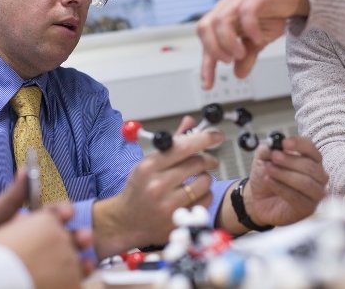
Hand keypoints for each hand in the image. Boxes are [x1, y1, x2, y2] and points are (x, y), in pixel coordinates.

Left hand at [0, 170, 93, 288]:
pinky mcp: (46, 281)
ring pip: (70, 259)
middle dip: (79, 235)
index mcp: (30, 226)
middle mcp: (40, 245)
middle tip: (84, 237)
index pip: (53, 215)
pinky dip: (76, 277)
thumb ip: (9, 199)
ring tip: (85, 262)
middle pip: (67, 238)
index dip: (63, 211)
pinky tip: (80, 275)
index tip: (68, 213)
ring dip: (82, 257)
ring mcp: (44, 265)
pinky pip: (66, 279)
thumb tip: (25, 169)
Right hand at [92, 121, 222, 256]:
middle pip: (197, 163)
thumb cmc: (139, 188)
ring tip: (197, 179)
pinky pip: (206, 201)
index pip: (183, 147)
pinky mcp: (179, 221)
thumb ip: (172, 143)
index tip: (216, 135)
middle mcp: (158, 186)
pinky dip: (205, 195)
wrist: (127, 222)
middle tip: (208, 160)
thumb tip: (191, 122)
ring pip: (205, 182)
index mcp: (148, 167)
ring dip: (205, 178)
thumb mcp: (149, 163)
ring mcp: (169, 206)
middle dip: (207, 159)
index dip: (204, 138)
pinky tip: (194, 195)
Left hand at [197, 0, 308, 88]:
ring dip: (228, 41)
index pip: (206, 42)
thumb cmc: (272, 13)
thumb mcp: (258, 41)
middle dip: (213, 48)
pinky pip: (246, 11)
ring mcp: (240, 1)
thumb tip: (238, 74)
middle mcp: (227, 9)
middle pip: (204, 27)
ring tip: (241, 53)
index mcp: (222, 19)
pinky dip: (249, 28)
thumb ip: (247, 56)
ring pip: (221, 21)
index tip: (208, 85)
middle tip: (228, 61)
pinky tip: (257, 39)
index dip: (205, 65)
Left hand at [237, 136, 327, 228]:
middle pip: (309, 166)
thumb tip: (272, 143)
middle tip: (273, 157)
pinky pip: (297, 197)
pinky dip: (281, 187)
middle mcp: (317, 175)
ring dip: (285, 174)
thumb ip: (267, 149)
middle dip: (289, 160)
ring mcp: (315, 193)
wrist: (258, 199)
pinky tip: (269, 181)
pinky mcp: (307, 208)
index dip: (298, 144)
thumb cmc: (267, 175)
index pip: (310, 148)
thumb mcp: (263, 158)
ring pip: (305, 182)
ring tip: (268, 169)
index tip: (284, 143)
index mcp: (310, 159)